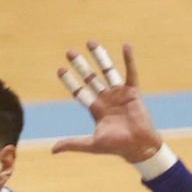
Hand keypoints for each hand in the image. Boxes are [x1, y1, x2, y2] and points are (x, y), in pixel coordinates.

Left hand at [52, 42, 163, 162]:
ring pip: (107, 71)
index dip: (70, 81)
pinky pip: (131, 73)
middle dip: (80, 65)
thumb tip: (52, 150)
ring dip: (100, 57)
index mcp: (96, 108)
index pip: (79, 91)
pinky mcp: (133, 92)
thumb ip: (72, 143)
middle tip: (69, 52)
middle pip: (90, 78)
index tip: (60, 69)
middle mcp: (106, 98)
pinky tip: (126, 46)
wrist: (139, 147)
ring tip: (91, 42)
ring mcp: (119, 94)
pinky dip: (129, 59)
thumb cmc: (116, 147)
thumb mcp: (91, 144)